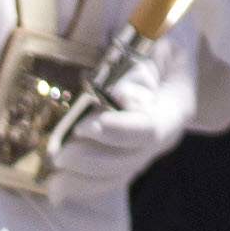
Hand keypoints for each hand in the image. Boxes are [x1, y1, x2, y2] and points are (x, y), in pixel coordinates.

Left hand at [38, 39, 204, 198]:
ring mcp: (148, 150)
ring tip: (52, 179)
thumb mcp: (159, 42)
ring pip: (118, 174)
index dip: (119, 131)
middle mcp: (165, 137)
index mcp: (176, 107)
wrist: (172, 59)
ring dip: (83, 179)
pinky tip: (56, 188)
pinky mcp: (130, 156)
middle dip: (92, 160)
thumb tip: (118, 97)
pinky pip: (109, 177)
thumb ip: (143, 64)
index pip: (149, 128)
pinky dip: (82, 184)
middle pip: (130, 159)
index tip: (87, 126)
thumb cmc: (162, 45)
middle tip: (58, 154)